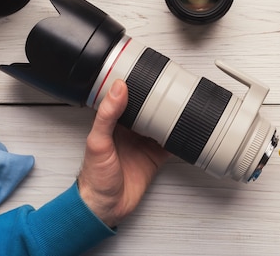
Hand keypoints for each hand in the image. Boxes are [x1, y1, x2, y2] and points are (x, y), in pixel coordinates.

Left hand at [77, 80, 170, 227]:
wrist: (106, 207)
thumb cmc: (94, 178)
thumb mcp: (98, 142)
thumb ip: (107, 115)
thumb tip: (118, 88)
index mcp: (112, 123)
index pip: (123, 97)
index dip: (133, 85)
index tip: (144, 72)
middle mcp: (128, 131)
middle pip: (146, 108)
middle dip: (156, 98)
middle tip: (169, 85)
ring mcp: (143, 143)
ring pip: (160, 123)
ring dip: (169, 115)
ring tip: (180, 102)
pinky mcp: (154, 157)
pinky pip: (170, 143)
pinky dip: (178, 136)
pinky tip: (184, 129)